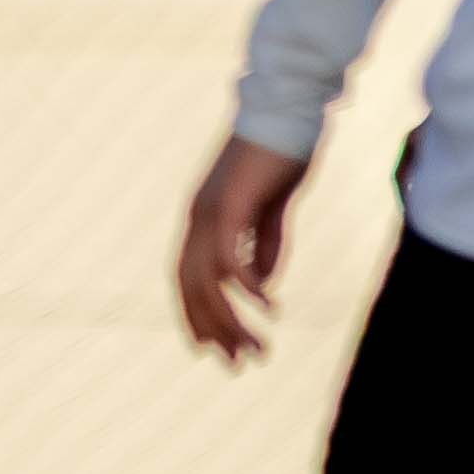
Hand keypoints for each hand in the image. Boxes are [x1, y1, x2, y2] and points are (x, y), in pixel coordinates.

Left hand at [177, 134, 311, 365]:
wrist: (287, 109)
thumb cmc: (281, 155)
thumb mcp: (272, 210)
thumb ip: (264, 246)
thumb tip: (260, 287)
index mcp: (203, 217)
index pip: (186, 278)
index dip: (195, 315)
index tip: (212, 351)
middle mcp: (198, 216)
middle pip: (192, 287)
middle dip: (213, 330)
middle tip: (239, 364)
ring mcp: (210, 209)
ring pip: (209, 280)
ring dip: (232, 320)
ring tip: (259, 349)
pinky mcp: (231, 202)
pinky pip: (230, 256)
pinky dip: (248, 286)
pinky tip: (270, 306)